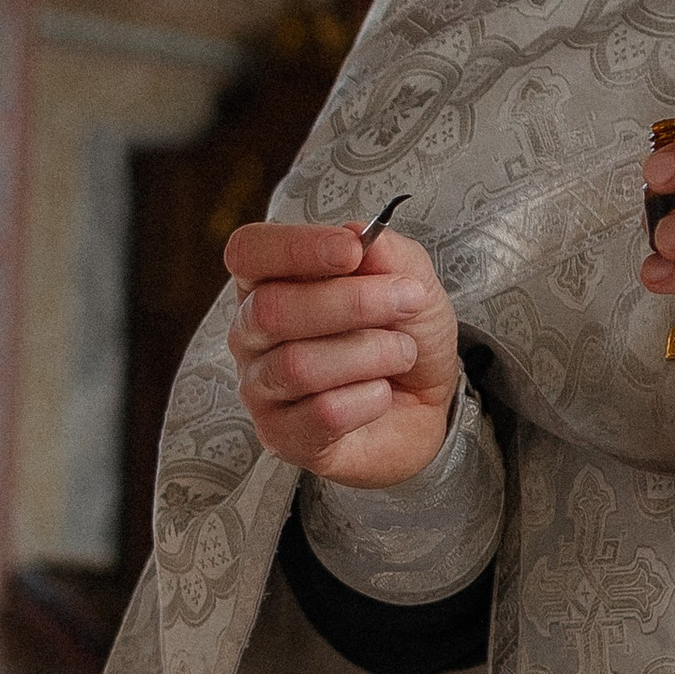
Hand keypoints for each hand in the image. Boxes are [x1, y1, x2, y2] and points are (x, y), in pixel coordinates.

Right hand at [224, 218, 461, 488]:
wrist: (425, 404)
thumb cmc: (401, 334)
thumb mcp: (410, 281)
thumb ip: (387, 253)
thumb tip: (358, 235)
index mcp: (268, 282)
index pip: (248, 253)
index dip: (296, 248)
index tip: (352, 251)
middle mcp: (251, 335)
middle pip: (271, 310)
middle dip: (351, 303)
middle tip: (406, 301)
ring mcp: (261, 389)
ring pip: (298, 366)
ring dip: (369, 353)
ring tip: (402, 352)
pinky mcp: (283, 437)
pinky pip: (322, 415)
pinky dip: (368, 400)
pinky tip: (381, 394)